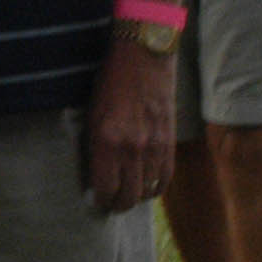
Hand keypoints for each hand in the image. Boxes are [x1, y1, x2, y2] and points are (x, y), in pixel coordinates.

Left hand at [84, 37, 175, 213]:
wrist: (144, 57)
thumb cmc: (110, 82)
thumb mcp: (92, 114)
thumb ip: (95, 146)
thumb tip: (95, 175)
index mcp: (107, 141)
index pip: (105, 189)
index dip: (100, 201)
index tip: (96, 201)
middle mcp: (132, 149)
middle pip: (128, 197)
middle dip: (118, 205)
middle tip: (112, 203)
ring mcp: (154, 147)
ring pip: (148, 190)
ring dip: (137, 197)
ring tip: (129, 194)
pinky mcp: (170, 141)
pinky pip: (165, 177)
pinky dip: (156, 187)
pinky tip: (148, 186)